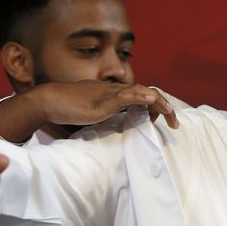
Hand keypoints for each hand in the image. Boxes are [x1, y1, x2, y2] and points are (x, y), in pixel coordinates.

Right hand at [0, 81, 179, 142]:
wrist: (51, 101)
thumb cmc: (69, 109)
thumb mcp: (94, 115)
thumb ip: (108, 120)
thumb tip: (117, 133)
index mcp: (115, 95)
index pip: (142, 96)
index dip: (156, 106)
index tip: (163, 121)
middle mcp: (116, 91)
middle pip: (148, 94)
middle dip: (165, 107)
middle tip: (175, 123)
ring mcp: (110, 95)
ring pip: (142, 93)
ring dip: (160, 104)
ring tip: (171, 115)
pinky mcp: (103, 101)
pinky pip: (126, 96)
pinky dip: (141, 97)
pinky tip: (151, 101)